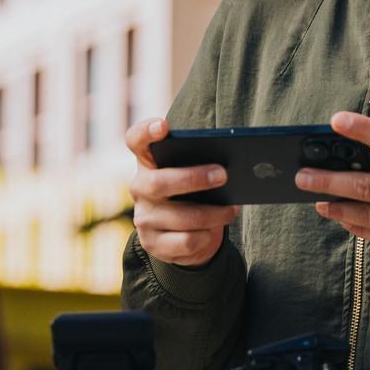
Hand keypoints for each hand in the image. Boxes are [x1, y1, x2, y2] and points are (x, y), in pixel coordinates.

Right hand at [128, 117, 238, 266]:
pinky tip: (214, 232)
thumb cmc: (195, 193)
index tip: (163, 126)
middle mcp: (140, 187)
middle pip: (159, 182)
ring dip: (212, 214)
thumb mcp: (196, 174)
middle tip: (223, 175)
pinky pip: (185, 241)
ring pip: (180, 216)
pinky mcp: (153, 243)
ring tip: (232, 209)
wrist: (185, 235)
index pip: (136, 140)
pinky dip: (206, 237)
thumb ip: (205, 164)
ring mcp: (143, 217)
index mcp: (148, 161)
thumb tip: (233, 167)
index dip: (146, 131)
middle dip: (194, 178)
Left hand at [298, 111, 369, 274]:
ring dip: (338, 209)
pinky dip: (359, 227)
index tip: (335, 120)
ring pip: (368, 217)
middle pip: (368, 187)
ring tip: (318, 201)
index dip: (362, 129)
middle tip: (302, 177)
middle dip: (329, 182)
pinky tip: (344, 219)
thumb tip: (364, 164)